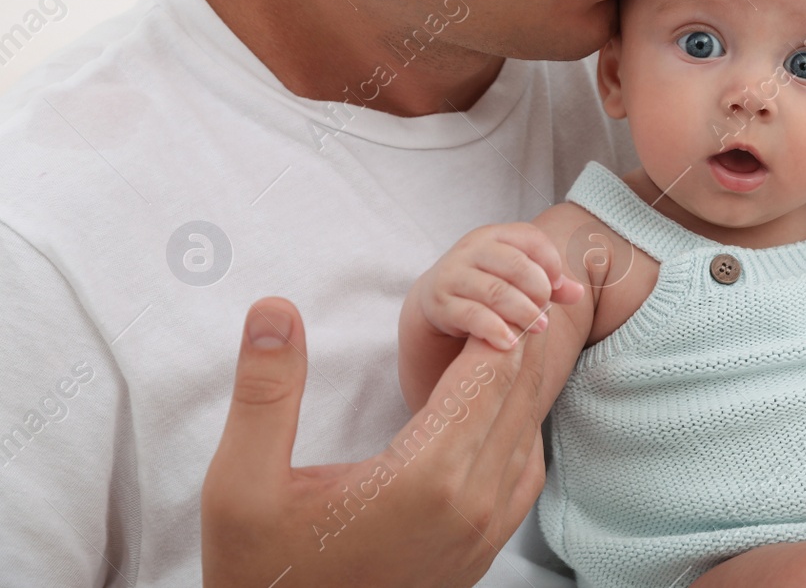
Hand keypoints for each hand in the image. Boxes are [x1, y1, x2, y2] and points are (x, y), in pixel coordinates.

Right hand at [203, 298, 547, 586]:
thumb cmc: (265, 574)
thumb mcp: (241, 486)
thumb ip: (265, 393)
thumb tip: (273, 309)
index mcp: (425, 476)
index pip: (489, 370)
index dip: (495, 317)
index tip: (485, 281)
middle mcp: (472, 503)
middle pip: (518, 392)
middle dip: (514, 336)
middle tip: (501, 289)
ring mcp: (486, 531)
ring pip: (528, 428)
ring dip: (518, 379)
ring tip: (494, 336)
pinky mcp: (486, 550)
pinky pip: (524, 468)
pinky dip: (517, 425)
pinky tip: (487, 406)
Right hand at [412, 221, 582, 349]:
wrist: (437, 296)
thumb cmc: (487, 281)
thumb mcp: (516, 276)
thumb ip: (548, 282)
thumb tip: (579, 293)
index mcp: (495, 235)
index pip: (530, 237)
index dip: (550, 260)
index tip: (558, 285)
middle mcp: (472, 249)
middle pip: (515, 264)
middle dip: (539, 289)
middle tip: (548, 311)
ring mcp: (454, 274)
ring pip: (495, 291)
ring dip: (523, 312)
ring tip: (538, 328)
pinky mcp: (441, 302)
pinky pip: (471, 315)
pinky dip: (494, 329)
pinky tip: (510, 343)